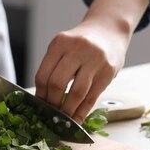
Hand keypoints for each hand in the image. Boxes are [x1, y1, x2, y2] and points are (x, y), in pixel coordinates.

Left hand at [34, 0, 148, 122]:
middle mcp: (77, 48)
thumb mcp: (63, 47)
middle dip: (52, 104)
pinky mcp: (108, 71)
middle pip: (57, 83)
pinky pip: (92, 97)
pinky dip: (82, 112)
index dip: (40, 95)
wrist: (109, 30)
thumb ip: (53, 67)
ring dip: (67, 111)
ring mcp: (95, 59)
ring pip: (76, 93)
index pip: (43, 75)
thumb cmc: (81, 44)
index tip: (40, 105)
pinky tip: (76, 119)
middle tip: (50, 114)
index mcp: (60, 43)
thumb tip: (43, 99)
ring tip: (63, 119)